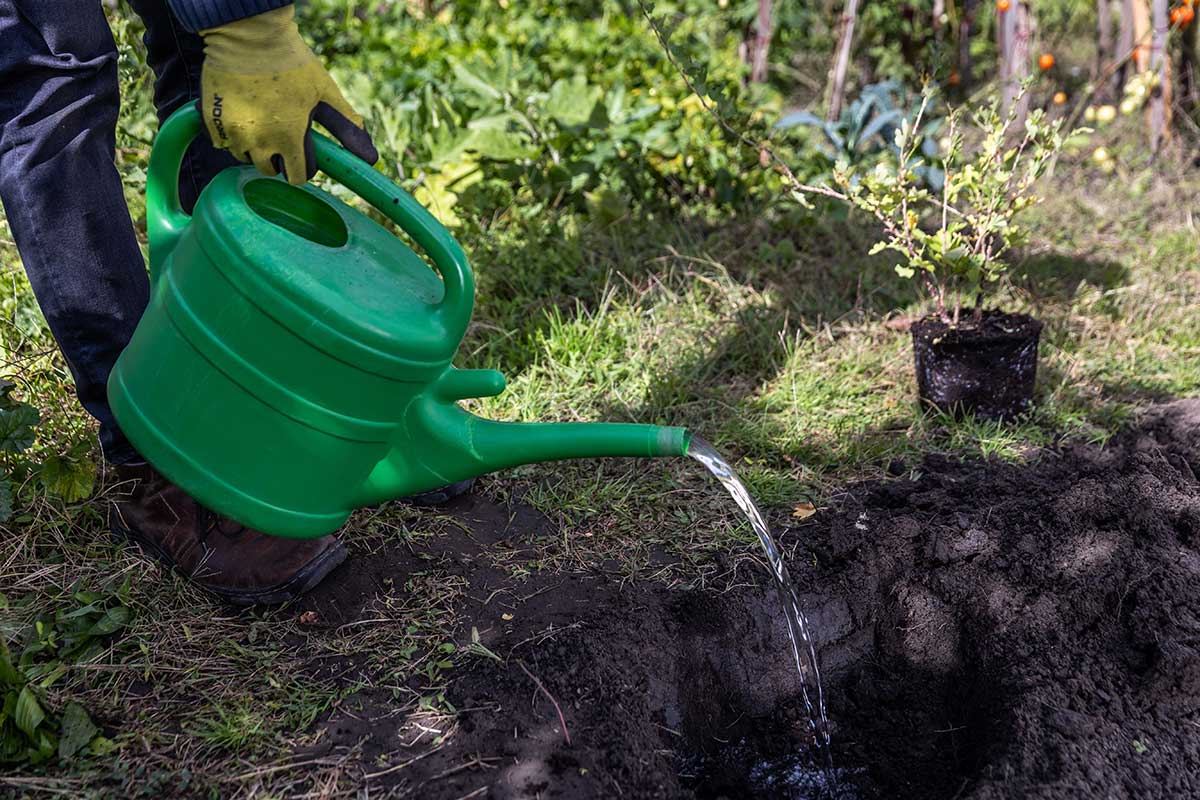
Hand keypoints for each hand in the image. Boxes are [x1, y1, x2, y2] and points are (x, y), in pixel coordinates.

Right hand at [199, 5, 377, 183]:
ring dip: (255, 148)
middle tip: (282, 135)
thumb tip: (371, 159)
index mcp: (290, 139)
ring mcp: (233, 133)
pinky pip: (223, 142)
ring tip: (263, 121)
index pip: (298, 178)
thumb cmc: (294, 64)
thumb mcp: (326, 94)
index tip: (303, 154)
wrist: (249, 35)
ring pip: (245, 157)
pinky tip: (243, 114)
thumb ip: (348, 128)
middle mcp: (260, 142)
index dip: (304, 167)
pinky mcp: (212, 122)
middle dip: (279, 159)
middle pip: (270, 170)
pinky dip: (233, 135)